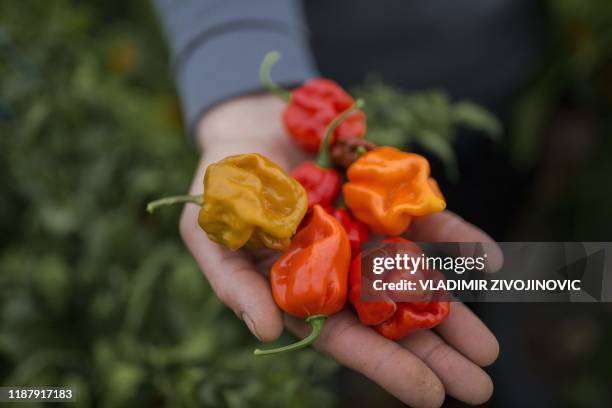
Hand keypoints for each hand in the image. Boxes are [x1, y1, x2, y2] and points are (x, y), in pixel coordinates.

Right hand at [179, 95, 501, 407]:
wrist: (246, 122)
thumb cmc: (221, 186)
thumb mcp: (212, 236)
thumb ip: (234, 283)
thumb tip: (266, 332)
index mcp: (303, 288)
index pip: (344, 335)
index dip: (384, 365)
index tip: (430, 395)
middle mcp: (342, 267)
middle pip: (389, 316)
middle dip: (432, 351)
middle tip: (477, 386)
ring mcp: (369, 231)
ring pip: (416, 276)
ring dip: (453, 310)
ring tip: (486, 348)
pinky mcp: (387, 194)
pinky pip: (426, 218)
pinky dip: (456, 238)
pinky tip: (488, 259)